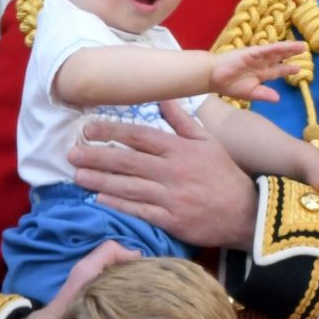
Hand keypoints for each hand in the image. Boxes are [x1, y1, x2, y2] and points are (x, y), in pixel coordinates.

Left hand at [69, 99, 257, 247]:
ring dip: (100, 181)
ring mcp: (172, 198)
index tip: (89, 130)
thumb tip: (161, 97)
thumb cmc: (224, 174)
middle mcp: (174, 171)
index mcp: (181, 149)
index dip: (112, 132)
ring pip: (129, 187)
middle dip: (97, 157)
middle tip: (71, 154)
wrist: (247, 213)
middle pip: (128, 162)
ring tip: (77, 176)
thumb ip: (182, 121)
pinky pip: (140, 211)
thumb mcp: (208, 142)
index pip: (140, 136)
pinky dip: (119, 205)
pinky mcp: (172, 221)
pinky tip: (100, 200)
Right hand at [207, 40, 307, 102]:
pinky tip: (286, 46)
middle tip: (305, 50)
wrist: (212, 77)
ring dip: (288, 48)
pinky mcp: (250, 53)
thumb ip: (263, 94)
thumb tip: (278, 99)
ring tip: (302, 46)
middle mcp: (260, 63)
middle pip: (279, 58)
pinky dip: (276, 48)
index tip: (298, 68)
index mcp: (260, 74)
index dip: (287, 69)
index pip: (277, 70)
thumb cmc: (228, 84)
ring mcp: (256, 57)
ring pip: (275, 51)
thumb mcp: (249, 93)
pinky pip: (265, 50)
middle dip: (291, 54)